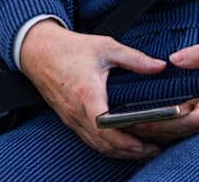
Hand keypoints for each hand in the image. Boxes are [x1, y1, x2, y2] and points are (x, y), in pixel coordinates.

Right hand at [18, 19, 167, 160]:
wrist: (37, 50)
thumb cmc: (70, 48)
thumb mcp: (105, 47)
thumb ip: (134, 58)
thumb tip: (160, 66)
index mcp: (86, 92)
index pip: (104, 125)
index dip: (123, 138)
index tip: (144, 141)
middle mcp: (76, 110)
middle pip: (103, 142)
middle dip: (129, 150)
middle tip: (154, 149)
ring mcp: (71, 118)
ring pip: (96, 145)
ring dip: (119, 152)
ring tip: (143, 151)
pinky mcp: (68, 119)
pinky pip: (89, 140)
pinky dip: (107, 147)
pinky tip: (121, 146)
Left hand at [126, 43, 198, 143]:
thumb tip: (173, 59)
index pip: (177, 122)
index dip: (155, 122)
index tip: (133, 120)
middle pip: (173, 132)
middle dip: (147, 129)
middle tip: (121, 125)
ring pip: (175, 132)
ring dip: (153, 130)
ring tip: (126, 125)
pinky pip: (180, 126)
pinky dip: (163, 125)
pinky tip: (145, 120)